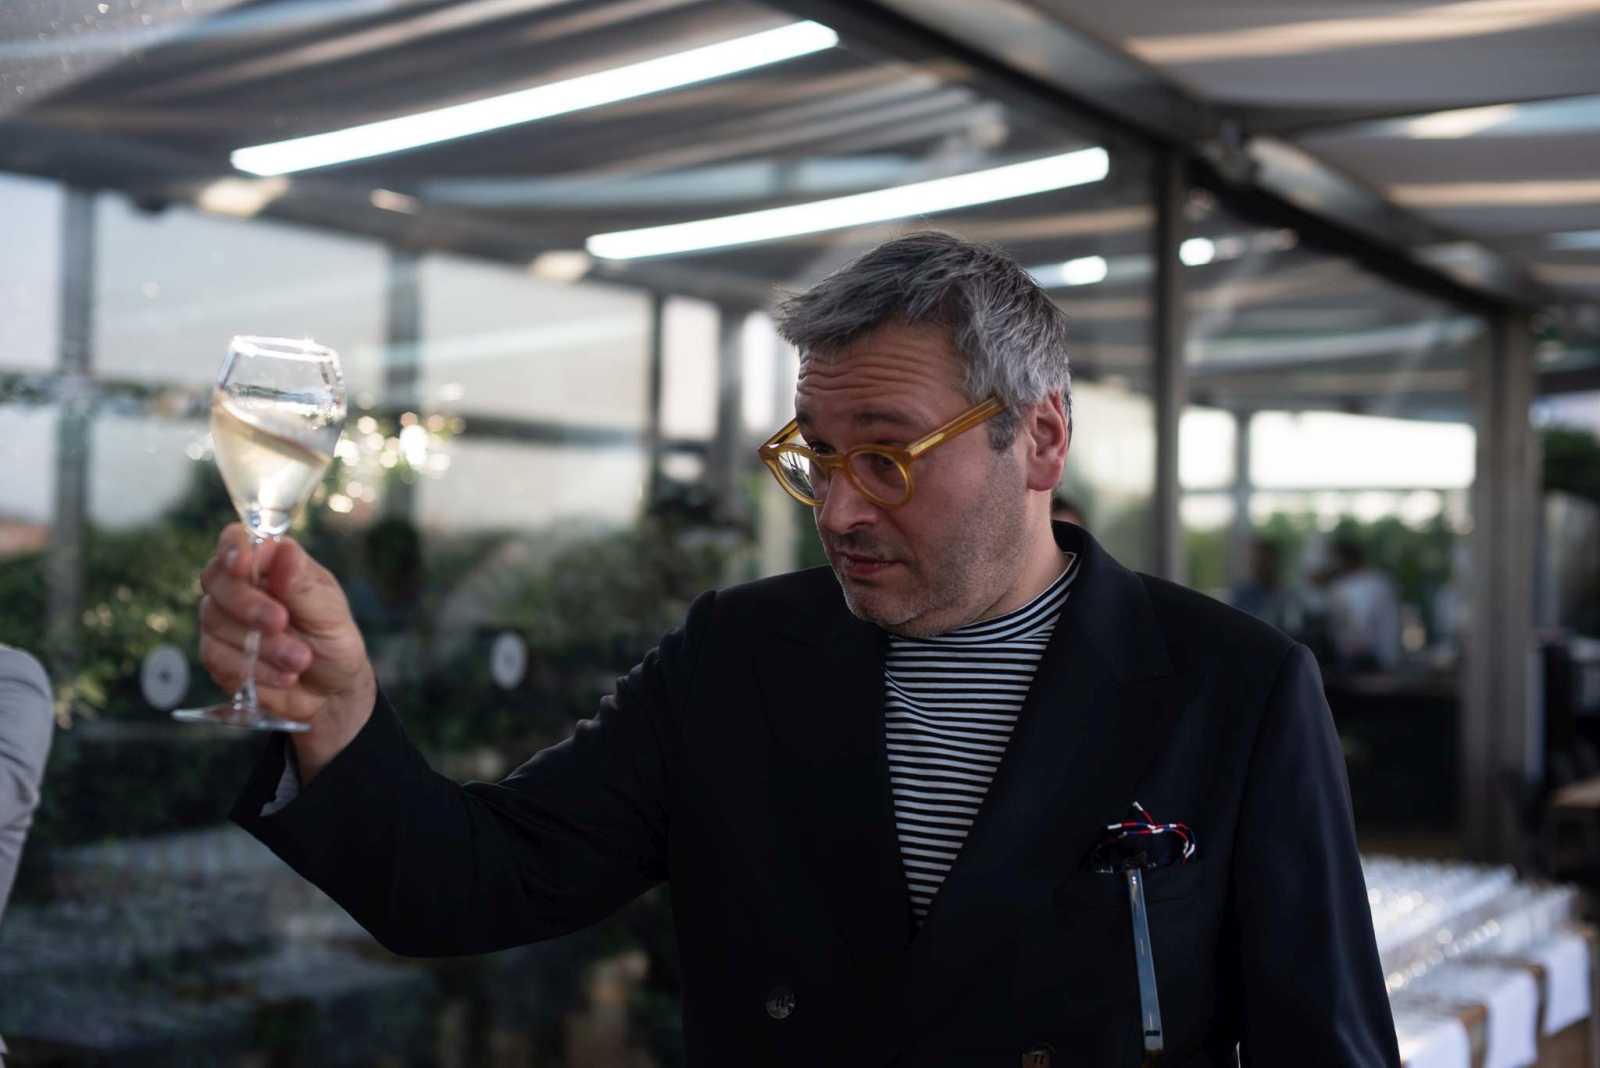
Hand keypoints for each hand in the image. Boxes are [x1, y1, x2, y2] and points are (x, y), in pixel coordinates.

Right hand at [198, 523, 375, 781]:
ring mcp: (224, 620)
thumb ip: (303, 585)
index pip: (237, 541)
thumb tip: (283, 548)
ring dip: (260, 645)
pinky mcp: (217, 654)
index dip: (234, 548)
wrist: (331, 694)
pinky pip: (216, 656)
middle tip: (281, 623)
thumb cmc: (334, 643)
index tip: (243, 564)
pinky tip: (283, 676)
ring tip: (299, 661)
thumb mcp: (330, 614)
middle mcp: (242, 586)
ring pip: (215, 621)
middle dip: (248, 605)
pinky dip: (253, 668)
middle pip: (216, 580)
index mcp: (272, 565)